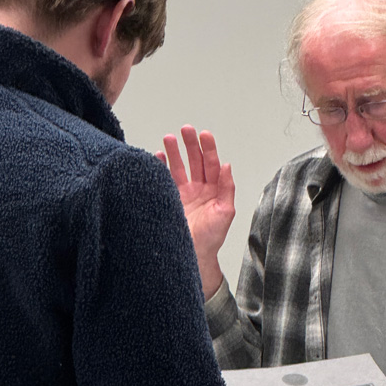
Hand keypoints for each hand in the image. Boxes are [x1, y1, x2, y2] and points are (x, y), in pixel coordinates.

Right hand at [156, 126, 234, 297]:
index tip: (204, 134)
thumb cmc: (212, 238)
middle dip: (190, 145)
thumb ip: (227, 188)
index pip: (212, 164)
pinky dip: (161, 168)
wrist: (193, 256)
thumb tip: (227, 166)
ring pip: (179, 167)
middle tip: (185, 130)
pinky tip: (158, 157)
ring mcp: (184, 194)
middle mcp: (199, 189)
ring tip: (169, 138)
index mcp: (214, 190)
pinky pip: (165, 180)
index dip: (208, 148)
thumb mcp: (225, 212)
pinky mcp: (170, 200)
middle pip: (195, 161)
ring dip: (174, 152)